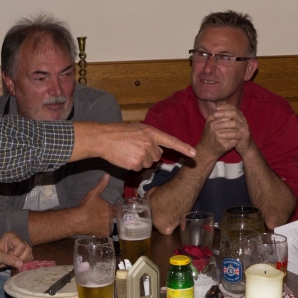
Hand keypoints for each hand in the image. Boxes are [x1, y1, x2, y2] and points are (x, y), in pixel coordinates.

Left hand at [0, 232, 33, 271]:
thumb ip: (8, 259)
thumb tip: (21, 264)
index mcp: (11, 236)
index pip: (21, 245)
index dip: (16, 254)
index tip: (7, 256)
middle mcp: (18, 238)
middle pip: (27, 249)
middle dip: (20, 258)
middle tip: (10, 259)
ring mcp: (22, 244)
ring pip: (30, 253)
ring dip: (22, 260)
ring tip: (12, 260)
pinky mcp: (24, 251)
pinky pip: (30, 256)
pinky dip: (24, 261)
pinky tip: (16, 261)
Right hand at [73, 122, 195, 169]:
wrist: (103, 138)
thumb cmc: (118, 132)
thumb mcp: (137, 129)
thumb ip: (150, 137)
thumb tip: (159, 148)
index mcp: (151, 132)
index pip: (171, 141)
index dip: (183, 148)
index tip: (194, 154)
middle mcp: (150, 143)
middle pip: (157, 156)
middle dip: (148, 155)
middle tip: (134, 148)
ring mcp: (144, 153)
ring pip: (148, 163)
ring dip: (140, 161)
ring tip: (128, 152)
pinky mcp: (137, 163)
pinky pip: (139, 168)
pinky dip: (133, 166)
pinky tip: (125, 158)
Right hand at [74, 174, 114, 235]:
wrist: (78, 220)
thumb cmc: (87, 206)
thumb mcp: (94, 194)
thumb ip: (101, 185)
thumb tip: (108, 175)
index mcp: (112, 210)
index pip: (119, 210)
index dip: (118, 210)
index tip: (116, 210)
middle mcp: (112, 219)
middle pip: (116, 218)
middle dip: (114, 217)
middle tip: (107, 216)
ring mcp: (109, 228)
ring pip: (113, 226)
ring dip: (110, 224)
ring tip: (104, 222)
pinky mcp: (104, 234)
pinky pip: (108, 232)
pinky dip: (105, 231)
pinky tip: (101, 228)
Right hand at [197, 109, 238, 156]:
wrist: (206, 150)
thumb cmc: (210, 134)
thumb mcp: (211, 121)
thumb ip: (218, 112)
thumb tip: (224, 101)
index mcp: (211, 120)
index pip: (225, 114)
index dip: (232, 116)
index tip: (235, 118)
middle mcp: (213, 128)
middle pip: (230, 122)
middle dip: (235, 123)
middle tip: (239, 124)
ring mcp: (218, 137)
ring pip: (233, 131)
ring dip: (238, 131)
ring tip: (240, 131)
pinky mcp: (223, 146)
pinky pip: (234, 140)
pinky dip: (237, 139)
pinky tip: (238, 139)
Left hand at [209, 104, 252, 153]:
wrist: (244, 145)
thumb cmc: (234, 133)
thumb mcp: (230, 124)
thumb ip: (225, 116)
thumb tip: (216, 107)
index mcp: (239, 115)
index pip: (233, 107)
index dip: (225, 107)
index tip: (216, 108)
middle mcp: (243, 120)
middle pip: (234, 113)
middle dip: (224, 113)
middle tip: (214, 115)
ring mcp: (244, 128)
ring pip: (235, 123)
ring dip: (224, 124)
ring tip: (214, 126)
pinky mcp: (244, 136)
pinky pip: (236, 134)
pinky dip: (227, 134)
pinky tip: (219, 135)